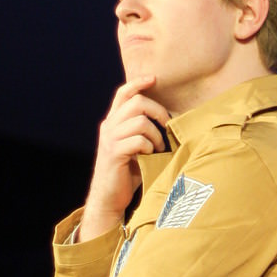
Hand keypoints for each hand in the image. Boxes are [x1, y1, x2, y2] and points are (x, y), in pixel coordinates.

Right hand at [79, 76, 169, 240]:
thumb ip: (141, 130)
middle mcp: (108, 127)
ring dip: (156, 134)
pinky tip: (150, 156)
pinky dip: (149, 147)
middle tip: (167, 125)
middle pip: (136, 103)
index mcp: (113, 122)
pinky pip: (138, 141)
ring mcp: (110, 140)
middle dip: (158, 111)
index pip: (123, 93)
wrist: (109, 197)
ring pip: (140, 122)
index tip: (154, 78)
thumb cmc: (128, 172)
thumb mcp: (134, 146)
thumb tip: (167, 117)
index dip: (138, 82)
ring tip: (158, 147)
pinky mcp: (114, 154)